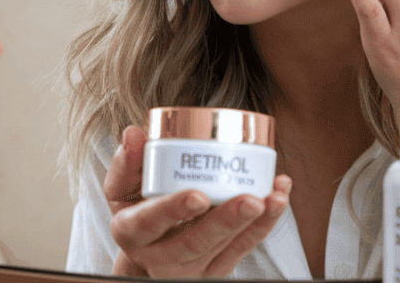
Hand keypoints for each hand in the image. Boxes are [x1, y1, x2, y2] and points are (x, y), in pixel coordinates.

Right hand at [104, 125, 291, 277]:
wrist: (149, 251)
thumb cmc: (137, 210)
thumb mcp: (121, 188)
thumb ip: (126, 161)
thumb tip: (133, 133)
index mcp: (132, 232)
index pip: (149, 222)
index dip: (173, 210)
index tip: (197, 196)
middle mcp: (160, 255)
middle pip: (194, 243)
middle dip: (226, 221)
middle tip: (250, 200)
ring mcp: (191, 266)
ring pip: (224, 248)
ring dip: (254, 222)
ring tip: (274, 197)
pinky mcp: (217, 267)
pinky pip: (244, 248)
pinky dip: (265, 224)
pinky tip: (278, 199)